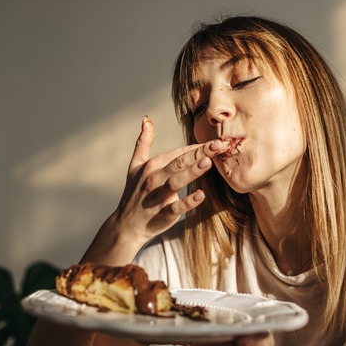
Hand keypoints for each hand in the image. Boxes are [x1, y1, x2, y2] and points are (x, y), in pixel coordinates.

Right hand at [112, 116, 227, 239]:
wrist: (126, 225)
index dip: (197, 147)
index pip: (178, 153)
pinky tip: (201, 195)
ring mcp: (158, 197)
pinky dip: (188, 202)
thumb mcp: (135, 166)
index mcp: (152, 166)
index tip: (217, 141)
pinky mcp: (163, 214)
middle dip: (199, 153)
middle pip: (179, 163)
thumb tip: (146, 119)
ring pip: (176, 182)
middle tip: (219, 144)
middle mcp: (154, 179)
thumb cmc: (135, 193)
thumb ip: (143, 143)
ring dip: (192, 172)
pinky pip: (176, 207)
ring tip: (208, 162)